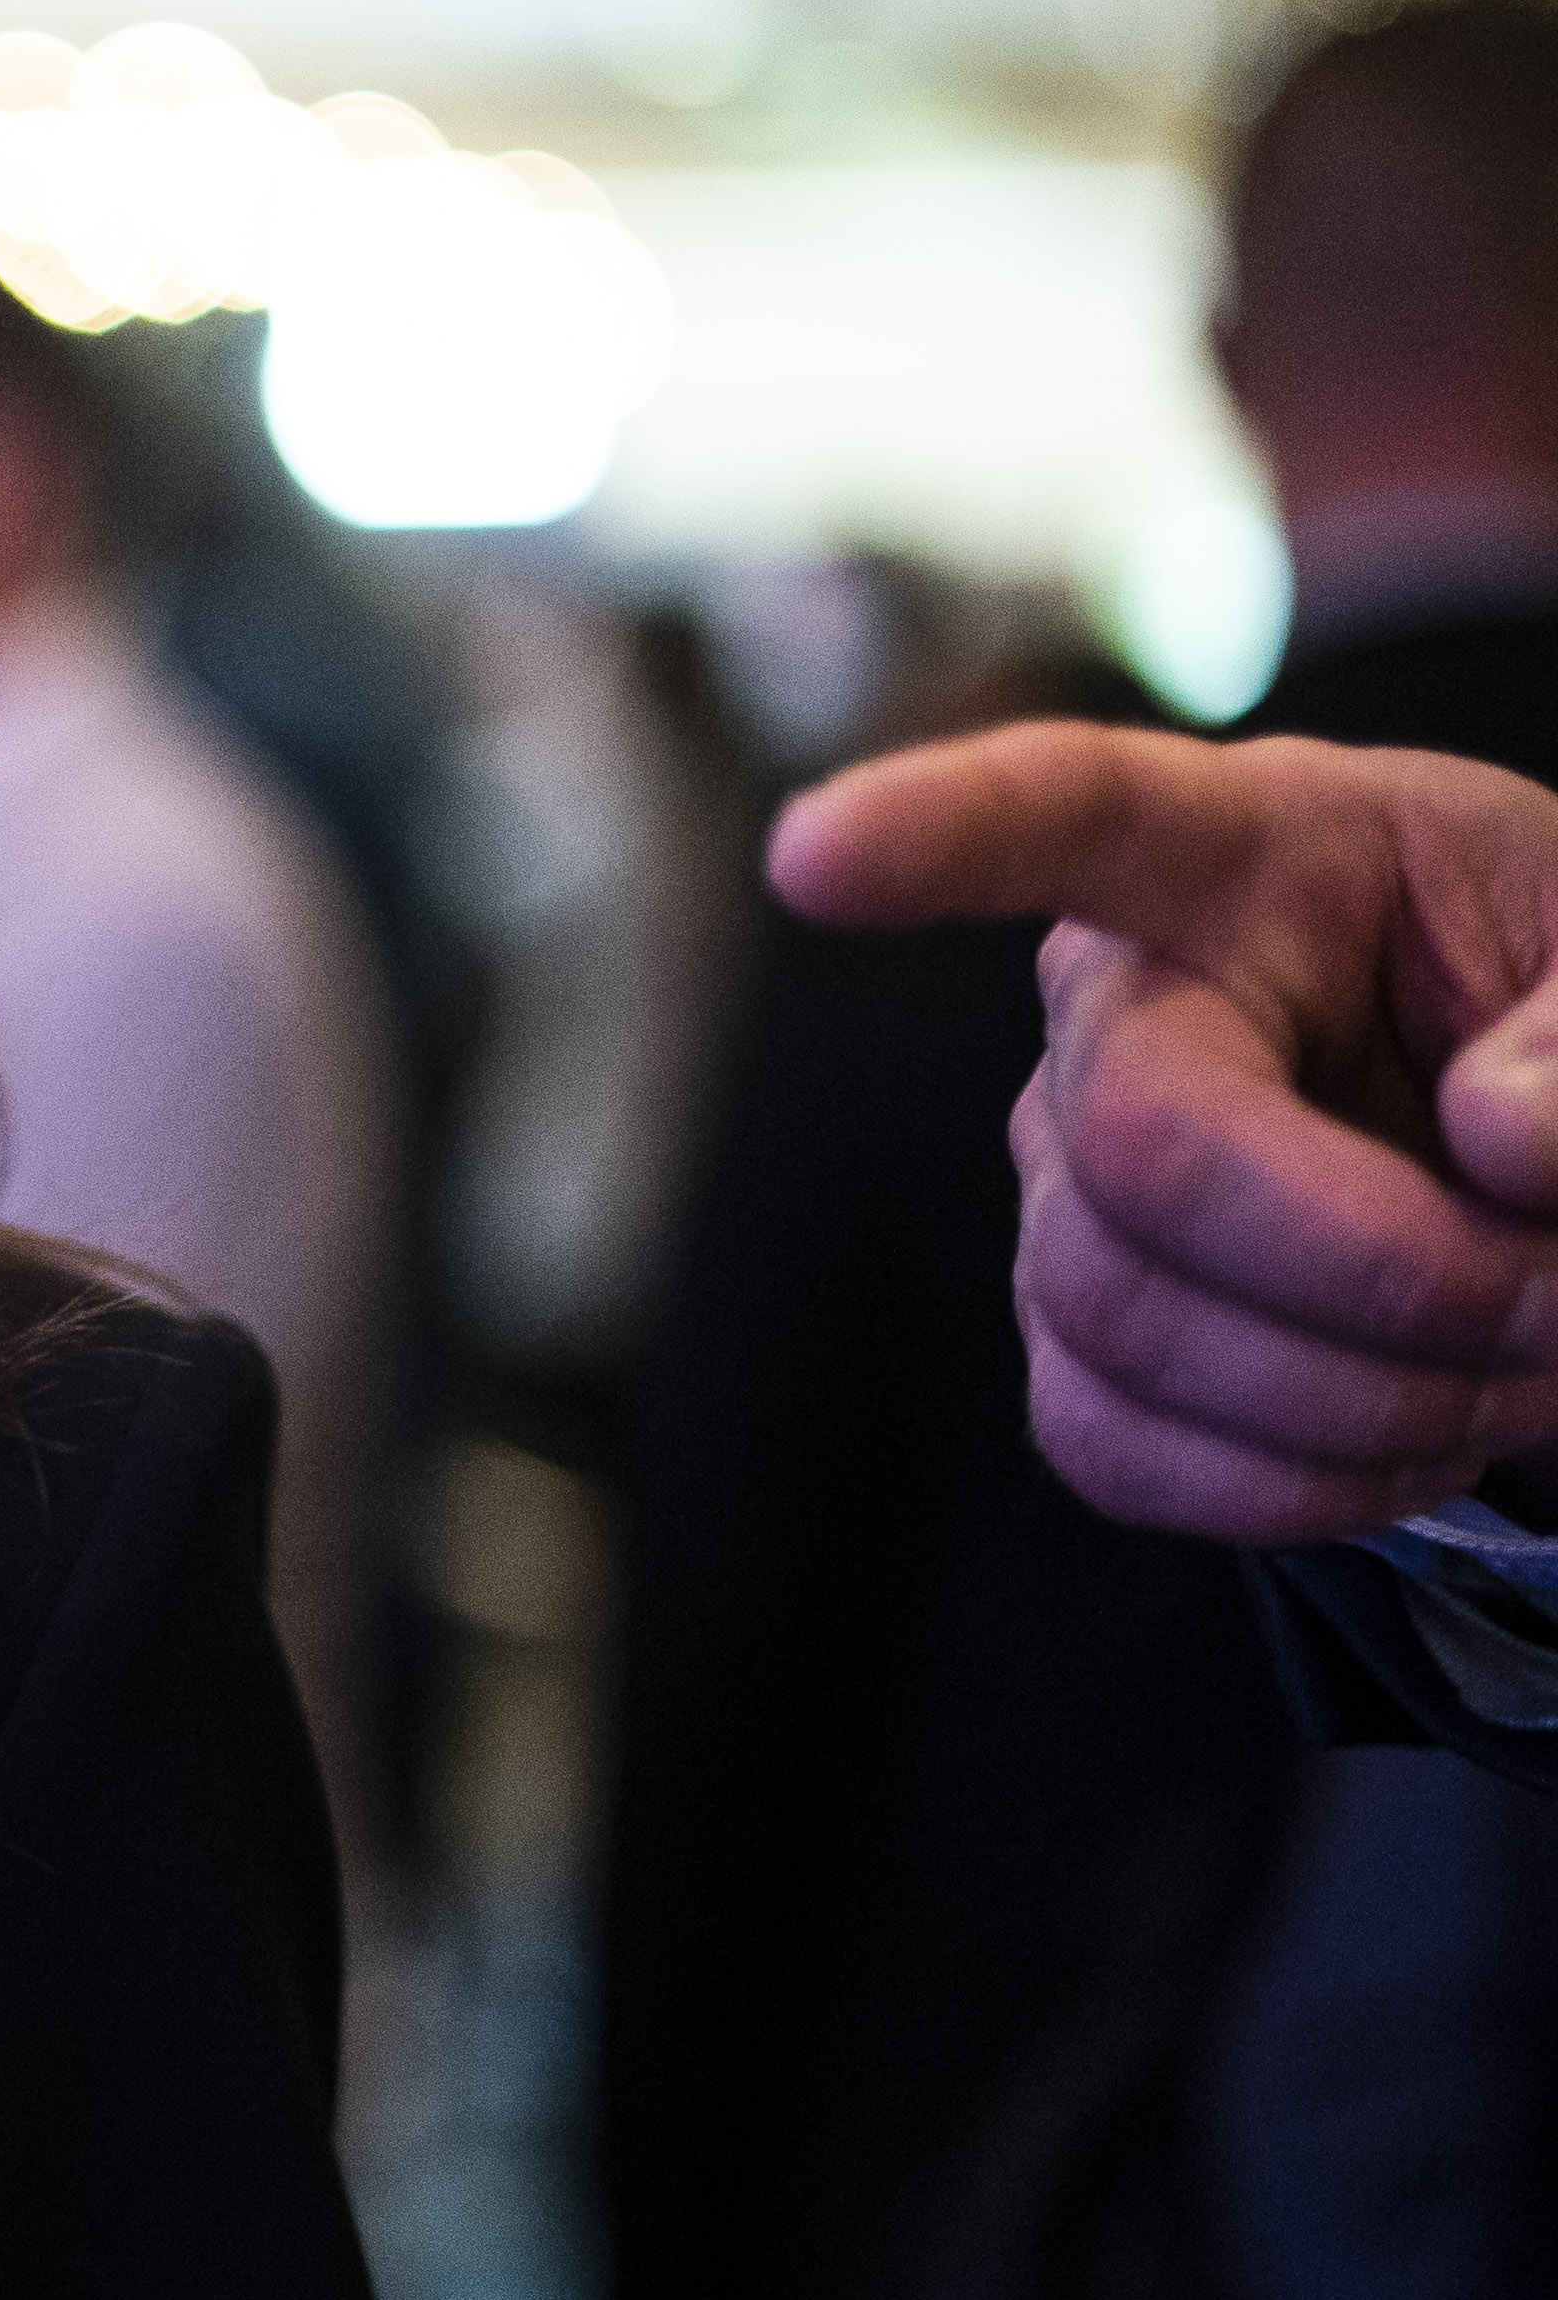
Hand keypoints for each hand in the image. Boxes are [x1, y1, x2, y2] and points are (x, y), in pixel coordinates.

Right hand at [769, 722, 1557, 1540]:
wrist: (1557, 1178)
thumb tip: (1495, 1137)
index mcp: (1262, 855)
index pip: (1069, 814)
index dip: (935, 832)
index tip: (815, 857)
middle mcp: (1117, 1004)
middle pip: (1141, 1154)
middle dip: (1384, 1272)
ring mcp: (1064, 1175)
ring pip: (1121, 1323)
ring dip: (1371, 1397)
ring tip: (1528, 1368)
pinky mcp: (1072, 1330)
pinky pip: (1111, 1447)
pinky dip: (1295, 1485)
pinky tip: (1410, 1437)